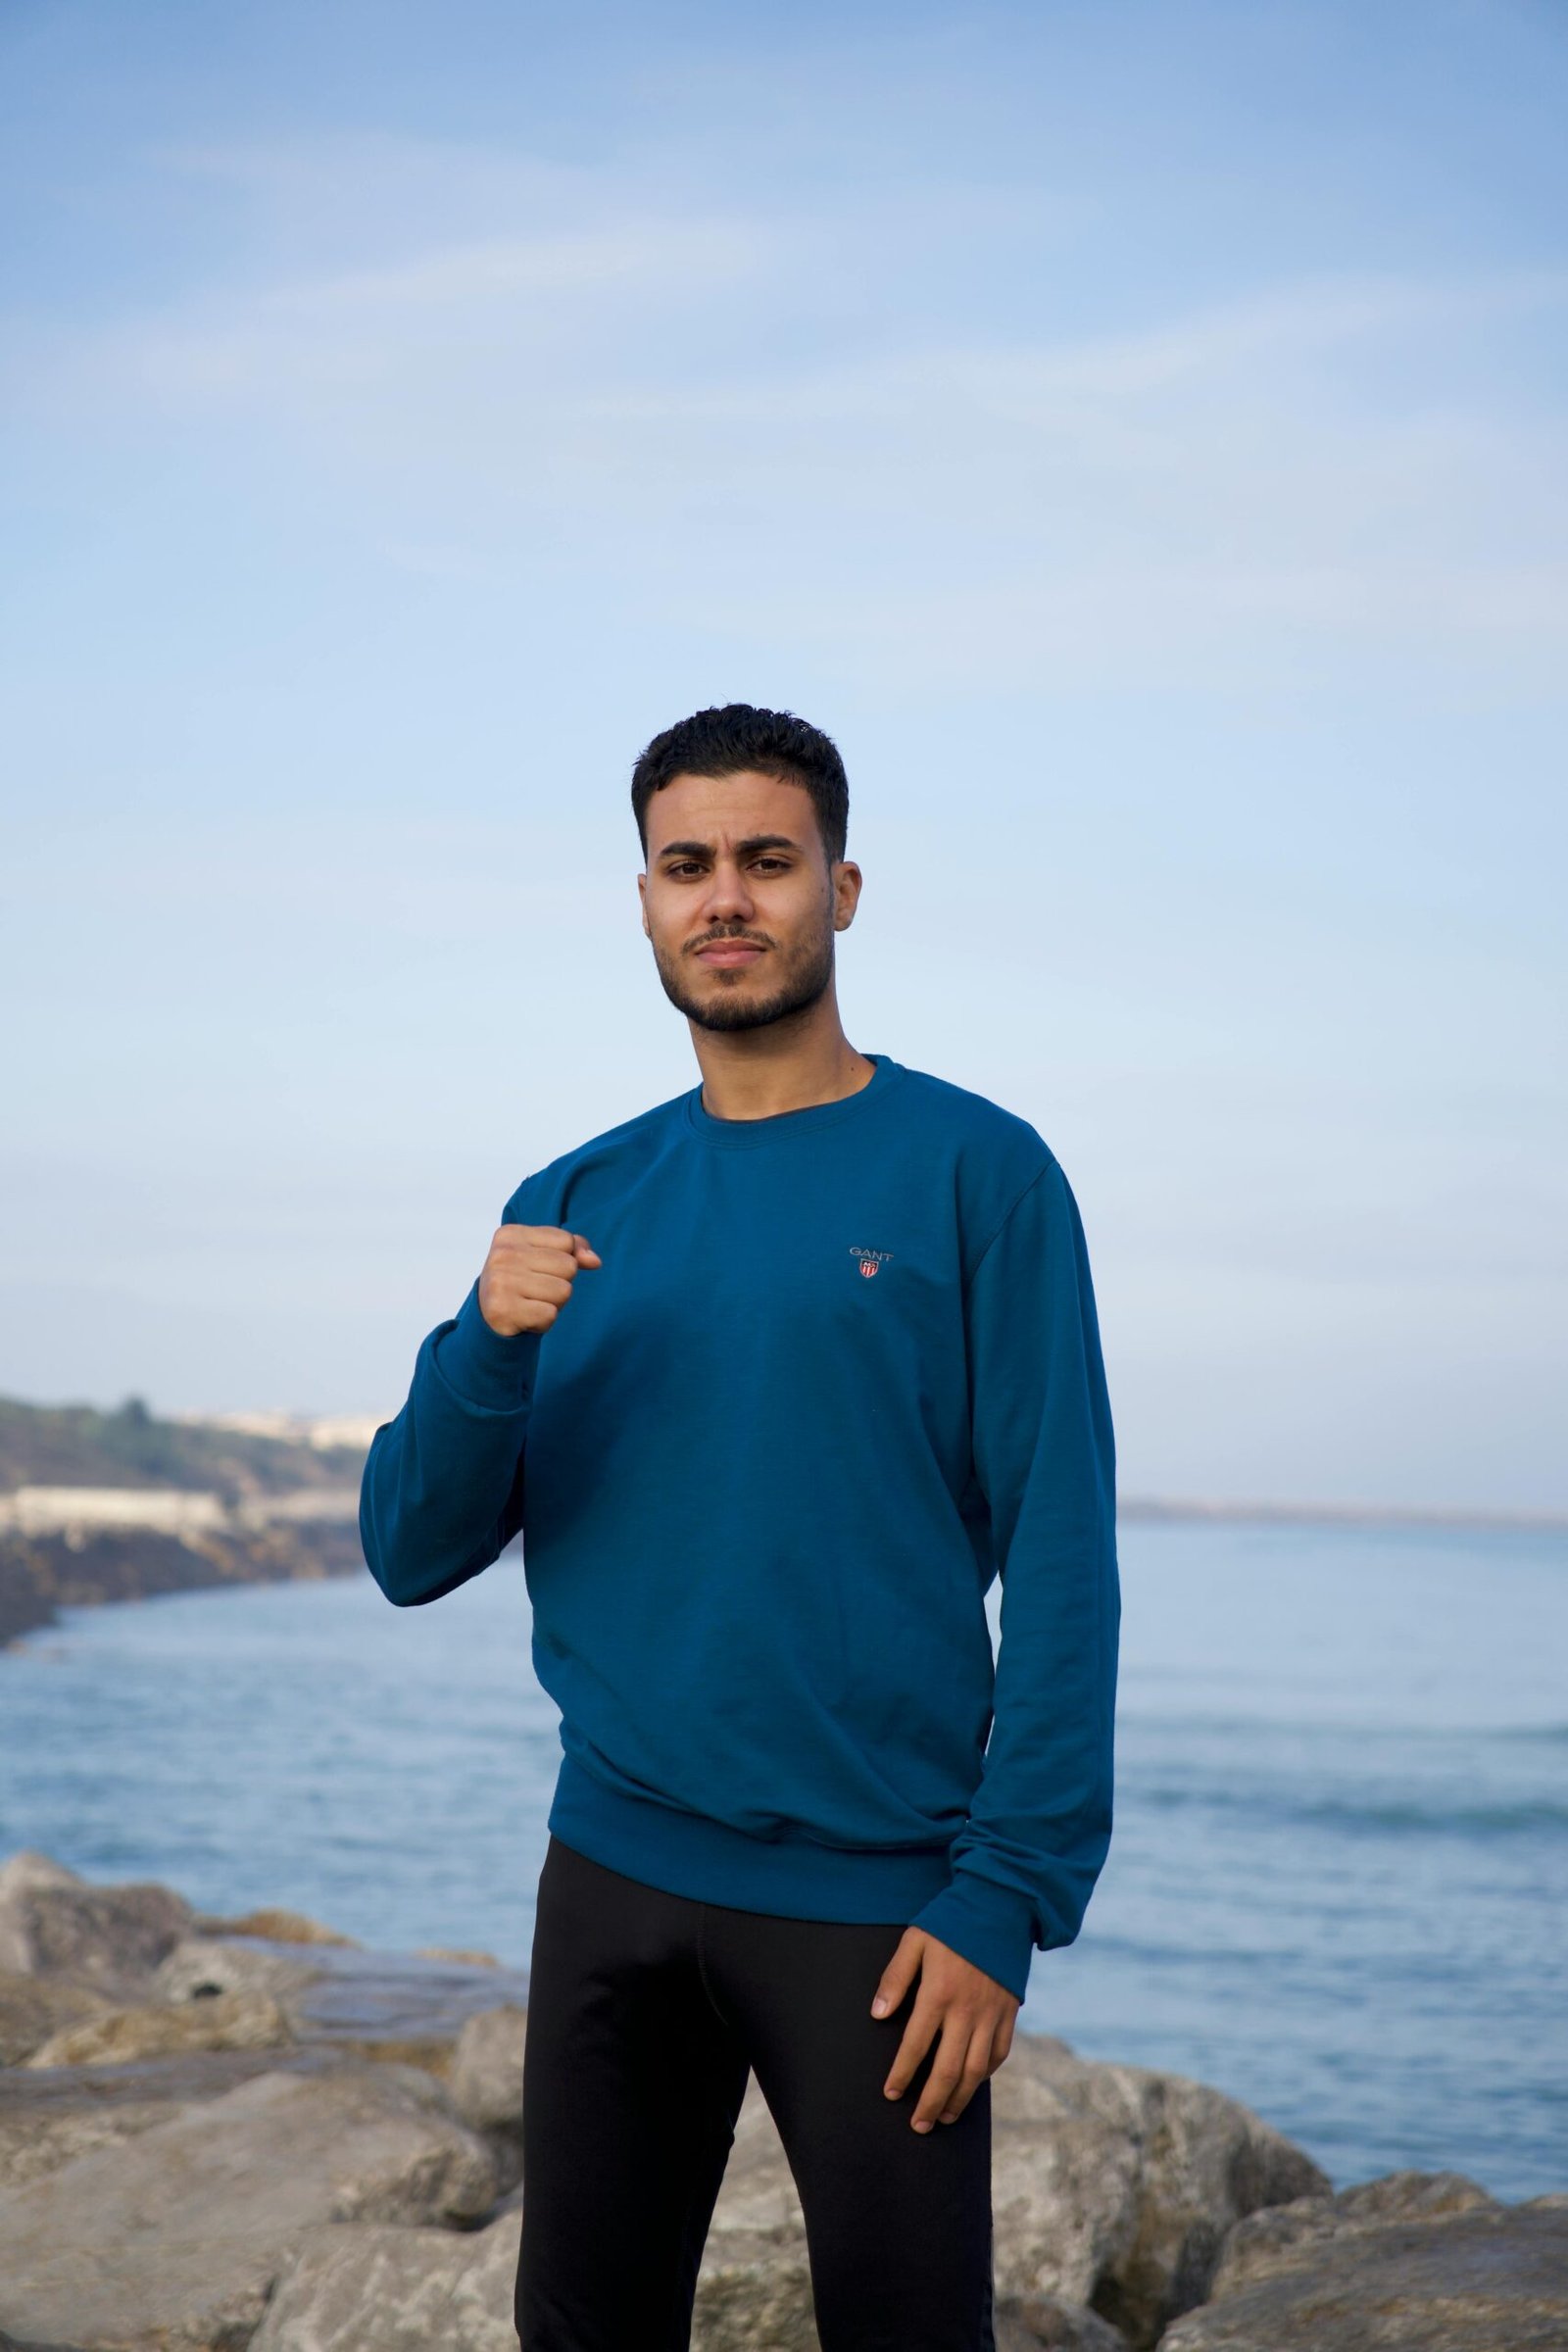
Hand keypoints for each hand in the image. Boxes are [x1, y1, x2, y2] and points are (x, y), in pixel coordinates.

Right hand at [478, 1224, 601, 1336]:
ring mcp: (500, 1282)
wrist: (488, 1315)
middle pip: (569, 1266)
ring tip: (531, 1303)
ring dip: (554, 1303)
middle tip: (535, 1290)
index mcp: (510, 1234)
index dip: (563, 1259)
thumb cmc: (521, 1280)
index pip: (567, 1241)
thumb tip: (595, 1261)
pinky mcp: (503, 1310)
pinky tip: (526, 1317)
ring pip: (564, 1291)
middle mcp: (502, 1254)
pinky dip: (544, 1321)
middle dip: (560, 1282)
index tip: (537, 1268)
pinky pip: (551, 1314)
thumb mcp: (543, 1255)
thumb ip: (573, 1249)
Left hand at [871, 1929, 1018, 2131]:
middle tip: (918, 2125)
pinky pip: (1000, 2053)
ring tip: (943, 2116)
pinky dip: (986, 2075)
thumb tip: (878, 2014)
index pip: (916, 2046)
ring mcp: (992, 2014)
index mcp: (939, 1993)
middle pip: (948, 2069)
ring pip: (977, 2070)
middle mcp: (968, 2010)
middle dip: (931, 2102)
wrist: (1000, 1905)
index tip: (890, 2093)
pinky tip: (972, 2086)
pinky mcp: (1010, 2012)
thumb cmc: (951, 1921)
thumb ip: (895, 1978)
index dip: (902, 2074)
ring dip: (959, 2098)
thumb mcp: (915, 1940)